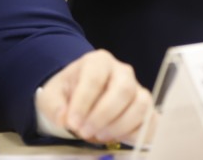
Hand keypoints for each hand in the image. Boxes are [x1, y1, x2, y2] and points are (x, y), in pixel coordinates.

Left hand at [36, 50, 151, 145]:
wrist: (81, 96)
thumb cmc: (68, 93)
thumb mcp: (52, 95)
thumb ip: (55, 106)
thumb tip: (64, 119)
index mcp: (99, 62)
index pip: (96, 78)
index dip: (84, 102)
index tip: (72, 123)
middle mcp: (123, 72)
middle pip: (123, 90)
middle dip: (103, 115)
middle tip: (85, 132)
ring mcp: (137, 89)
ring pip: (141, 105)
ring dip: (120, 126)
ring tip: (99, 136)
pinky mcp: (146, 108)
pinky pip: (151, 121)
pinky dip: (136, 134)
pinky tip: (117, 139)